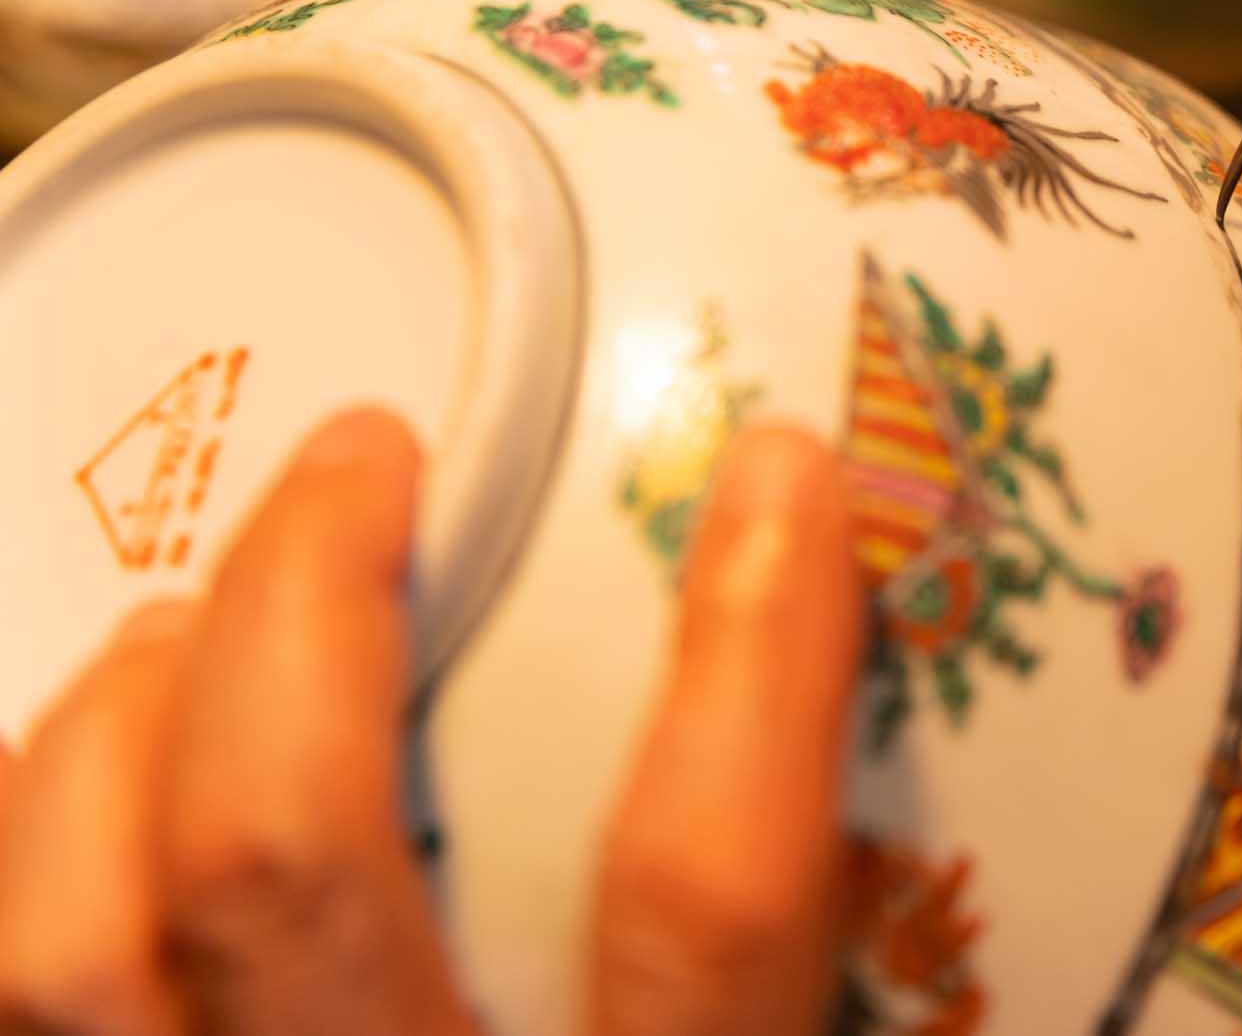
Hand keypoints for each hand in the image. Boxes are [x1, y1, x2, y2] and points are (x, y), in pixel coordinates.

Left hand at [0, 409, 860, 1035]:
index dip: (750, 666)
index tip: (776, 473)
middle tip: (361, 457)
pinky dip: (20, 865)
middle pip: (286, 866)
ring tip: (179, 627)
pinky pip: (3, 1023)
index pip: (706, 901)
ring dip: (110, 733)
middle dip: (306, 607)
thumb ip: (845, 971)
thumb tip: (951, 772)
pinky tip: (76, 805)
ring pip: (65, 956)